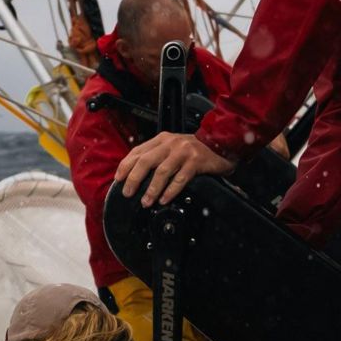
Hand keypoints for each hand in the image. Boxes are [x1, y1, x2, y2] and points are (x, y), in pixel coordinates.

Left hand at [113, 132, 235, 205]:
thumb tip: (137, 175)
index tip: (118, 179)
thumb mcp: (173, 148)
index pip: (138, 151)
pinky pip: (180, 178)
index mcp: (162, 139)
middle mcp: (171, 143)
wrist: (221, 144)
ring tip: (146, 201)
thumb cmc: (196, 150)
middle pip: (146, 161)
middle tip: (128, 193)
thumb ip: (157, 156)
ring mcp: (184, 152)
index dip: (125, 166)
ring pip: (162, 171)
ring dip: (152, 188)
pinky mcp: (196, 161)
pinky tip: (164, 200)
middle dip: (134, 179)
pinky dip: (170, 190)